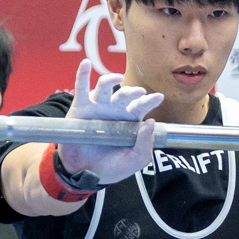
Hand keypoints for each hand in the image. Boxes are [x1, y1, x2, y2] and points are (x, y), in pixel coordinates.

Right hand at [58, 61, 161, 184]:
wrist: (84, 174)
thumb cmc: (110, 167)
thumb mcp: (133, 162)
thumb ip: (144, 146)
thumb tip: (150, 123)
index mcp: (128, 121)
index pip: (141, 106)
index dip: (150, 101)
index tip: (158, 97)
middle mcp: (114, 111)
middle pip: (124, 94)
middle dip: (132, 92)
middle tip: (138, 93)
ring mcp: (96, 108)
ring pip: (104, 87)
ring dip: (111, 80)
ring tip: (117, 78)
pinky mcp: (79, 108)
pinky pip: (81, 88)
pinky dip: (82, 74)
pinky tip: (85, 64)